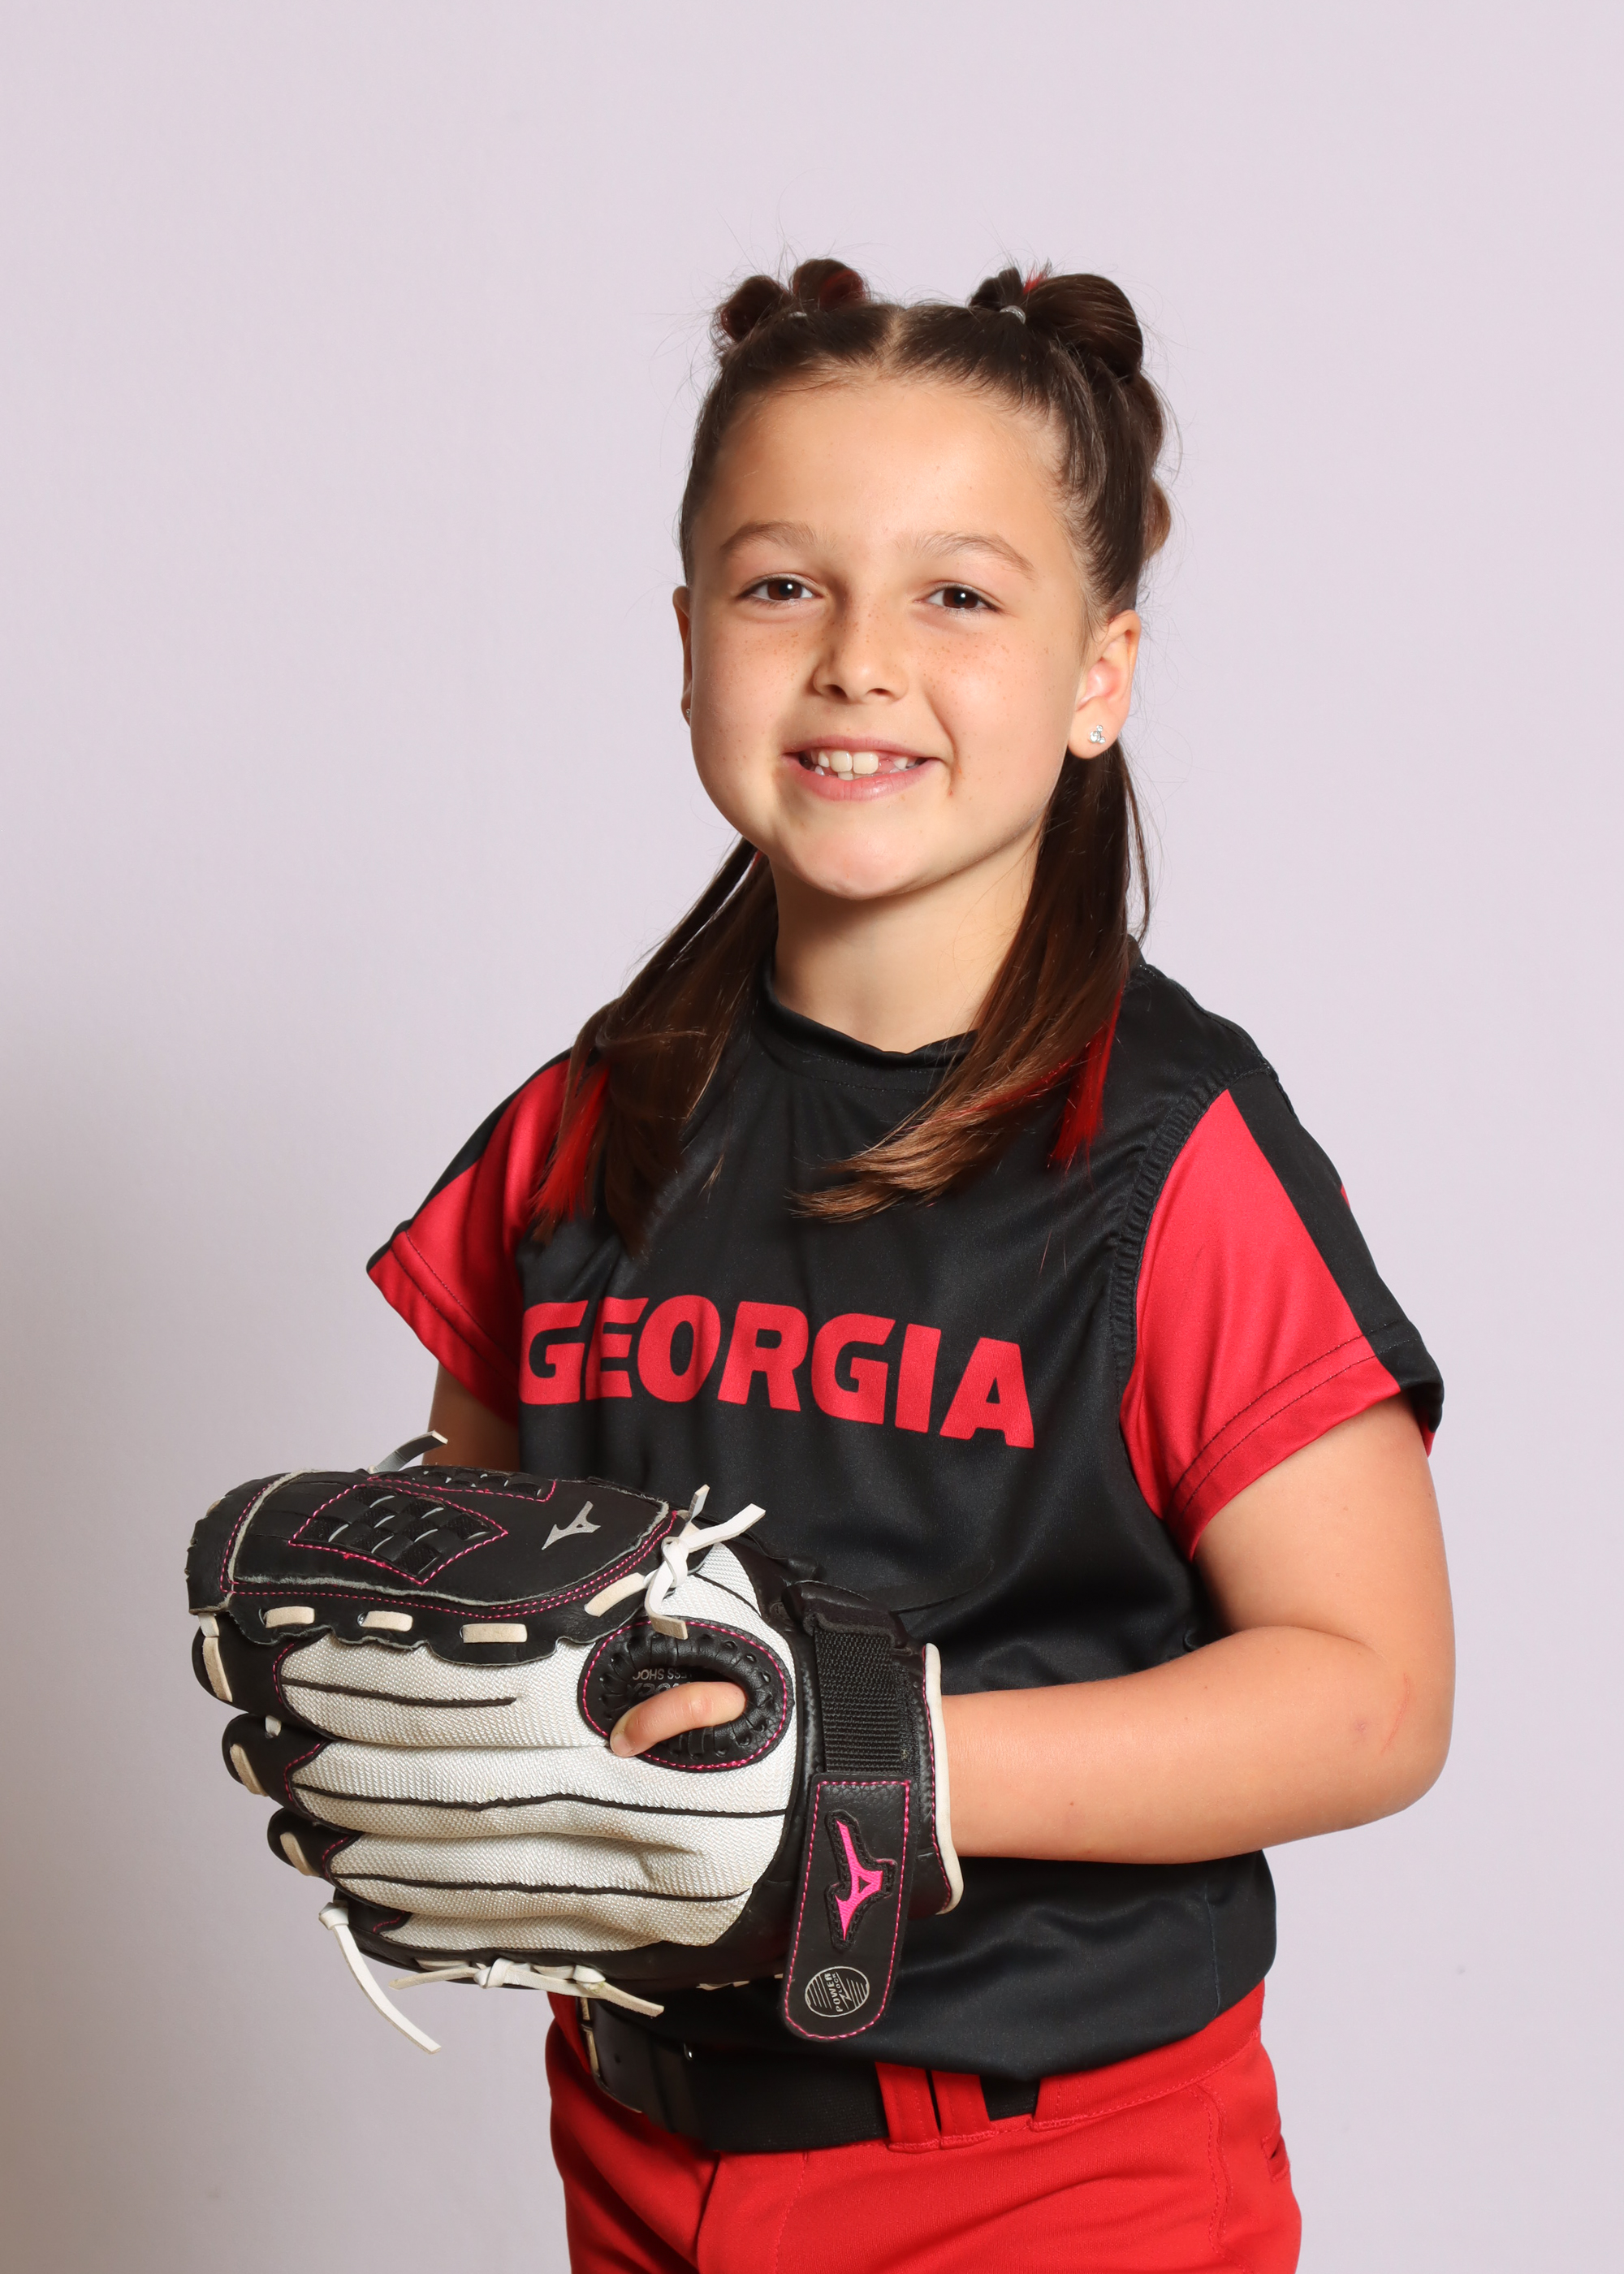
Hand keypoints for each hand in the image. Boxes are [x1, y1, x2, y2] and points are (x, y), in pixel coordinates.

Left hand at [188, 1455, 960, 2046]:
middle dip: (312, 1749)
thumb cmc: (778, 1667)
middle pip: (417, 1779)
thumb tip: (459, 1562)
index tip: (267, 1649)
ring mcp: (601, 1879)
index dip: (337, 1670)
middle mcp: (594, 1798)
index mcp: (610, 1700)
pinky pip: (489, 1934)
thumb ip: (582, 1576)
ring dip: (339, 1833)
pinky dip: (407, 1915)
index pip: (433, 1687)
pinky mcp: (613, 1935)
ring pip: (438, 1865)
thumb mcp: (691, 1586)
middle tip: (241, 1719)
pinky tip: (353, 1887)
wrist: (867, 1787)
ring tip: (276, 1799)